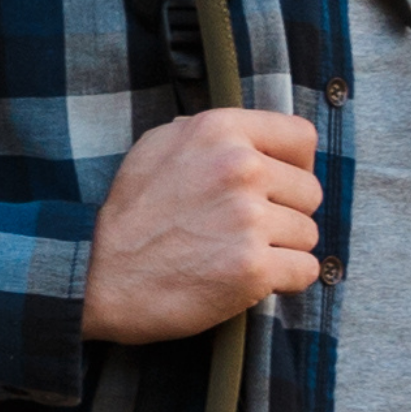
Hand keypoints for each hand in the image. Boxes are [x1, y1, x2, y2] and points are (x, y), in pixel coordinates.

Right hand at [81, 109, 323, 341]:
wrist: (100, 279)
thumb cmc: (130, 217)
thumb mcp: (157, 148)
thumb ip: (209, 136)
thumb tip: (250, 137)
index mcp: (220, 130)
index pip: (301, 137)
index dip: (298, 165)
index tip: (282, 186)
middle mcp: (240, 168)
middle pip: (310, 191)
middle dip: (287, 214)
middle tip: (250, 231)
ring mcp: (248, 219)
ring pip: (308, 234)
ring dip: (284, 250)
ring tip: (241, 255)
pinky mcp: (253, 268)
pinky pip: (305, 271)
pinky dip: (286, 280)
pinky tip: (253, 280)